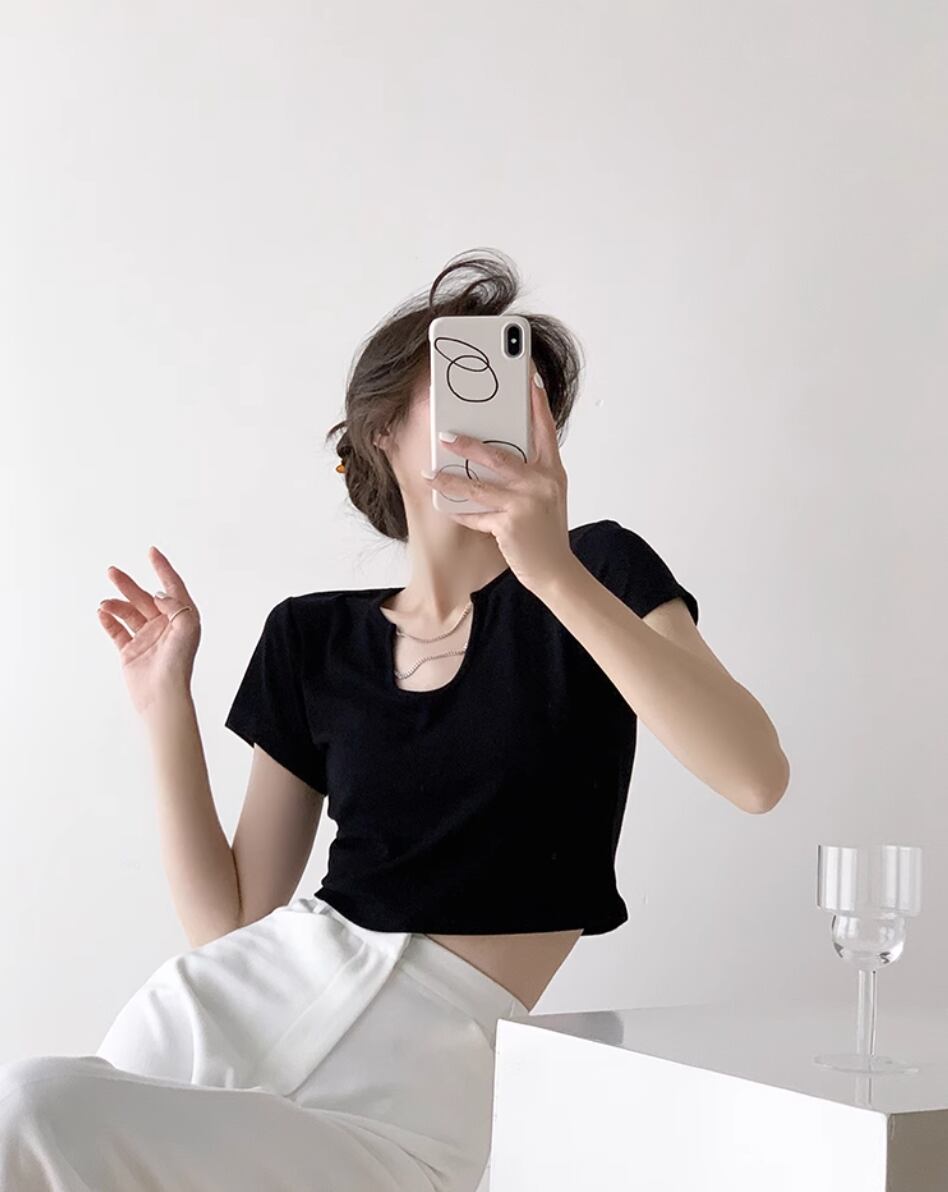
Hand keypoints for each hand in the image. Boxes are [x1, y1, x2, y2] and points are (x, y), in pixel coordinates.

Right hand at [97, 546, 201, 714]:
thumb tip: (158, 594)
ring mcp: (147, 637)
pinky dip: (109, 621)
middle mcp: (164, 625)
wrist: (162, 695)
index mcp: (181, 618)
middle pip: (144, 597)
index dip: (162, 568)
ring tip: (105, 603)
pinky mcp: (131, 651)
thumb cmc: (179, 664)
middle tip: (112, 571)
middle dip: (128, 584)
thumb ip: (175, 605)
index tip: (152, 552)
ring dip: (116, 605)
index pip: (172, 587)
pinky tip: (102, 613)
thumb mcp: (186, 628)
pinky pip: (117, 631)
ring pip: (128, 612)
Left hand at [422, 371, 575, 594]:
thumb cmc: (547, 534)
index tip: (529, 379)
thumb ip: (529, 476)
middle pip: (499, 456)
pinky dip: (459, 512)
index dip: (537, 404)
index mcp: (552, 472)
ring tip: (430, 473)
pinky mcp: (510, 523)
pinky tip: (444, 506)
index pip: (545, 430)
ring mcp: (526, 503)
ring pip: (479, 485)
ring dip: (450, 479)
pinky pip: (476, 515)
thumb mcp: (547, 498)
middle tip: (446, 435)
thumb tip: (493, 458)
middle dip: (469, 444)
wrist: (557, 572)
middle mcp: (542, 483)